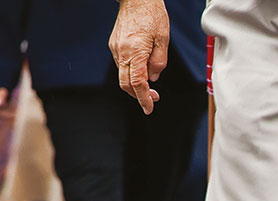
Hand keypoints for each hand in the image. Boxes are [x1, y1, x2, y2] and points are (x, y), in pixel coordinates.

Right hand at [111, 0, 171, 114]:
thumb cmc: (152, 15)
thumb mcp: (164, 40)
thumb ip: (159, 62)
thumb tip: (153, 78)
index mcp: (135, 51)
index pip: (137, 83)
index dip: (144, 98)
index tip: (149, 108)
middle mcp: (122, 51)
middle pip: (126, 84)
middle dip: (139, 96)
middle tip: (153, 99)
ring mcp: (115, 48)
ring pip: (123, 75)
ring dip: (135, 84)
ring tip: (150, 85)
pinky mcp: (114, 44)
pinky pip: (121, 64)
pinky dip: (131, 72)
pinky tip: (142, 69)